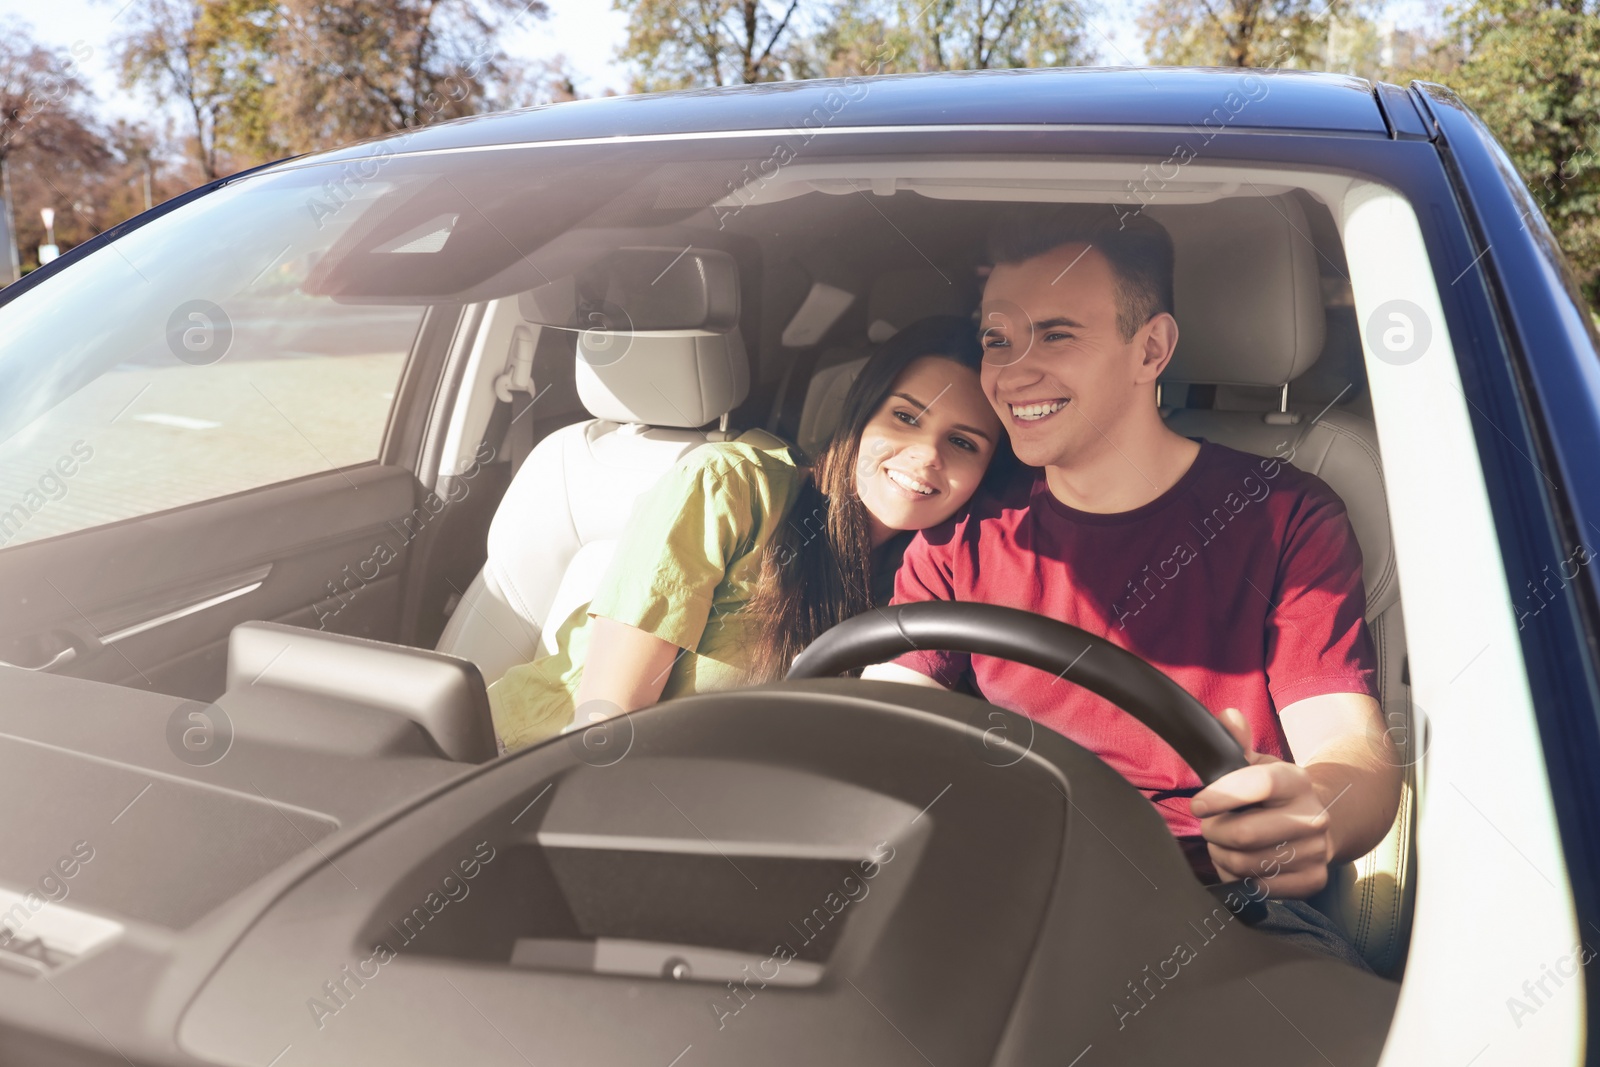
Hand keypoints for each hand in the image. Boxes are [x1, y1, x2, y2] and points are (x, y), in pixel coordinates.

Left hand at [1190, 708, 1333, 898]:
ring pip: (1245, 863)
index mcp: (1296, 781)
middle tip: (1210, 825)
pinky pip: (1257, 886)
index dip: (1218, 796)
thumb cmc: (1273, 793)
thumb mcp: (1256, 763)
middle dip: (1213, 831)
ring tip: (1224, 842)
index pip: (1256, 785)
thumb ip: (1237, 741)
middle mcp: (1312, 816)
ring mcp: (1315, 851)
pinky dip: (1238, 877)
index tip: (1199, 804)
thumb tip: (1228, 717)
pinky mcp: (1311, 880)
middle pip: (1243, 834)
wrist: (1317, 822)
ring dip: (1222, 855)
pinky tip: (1242, 862)